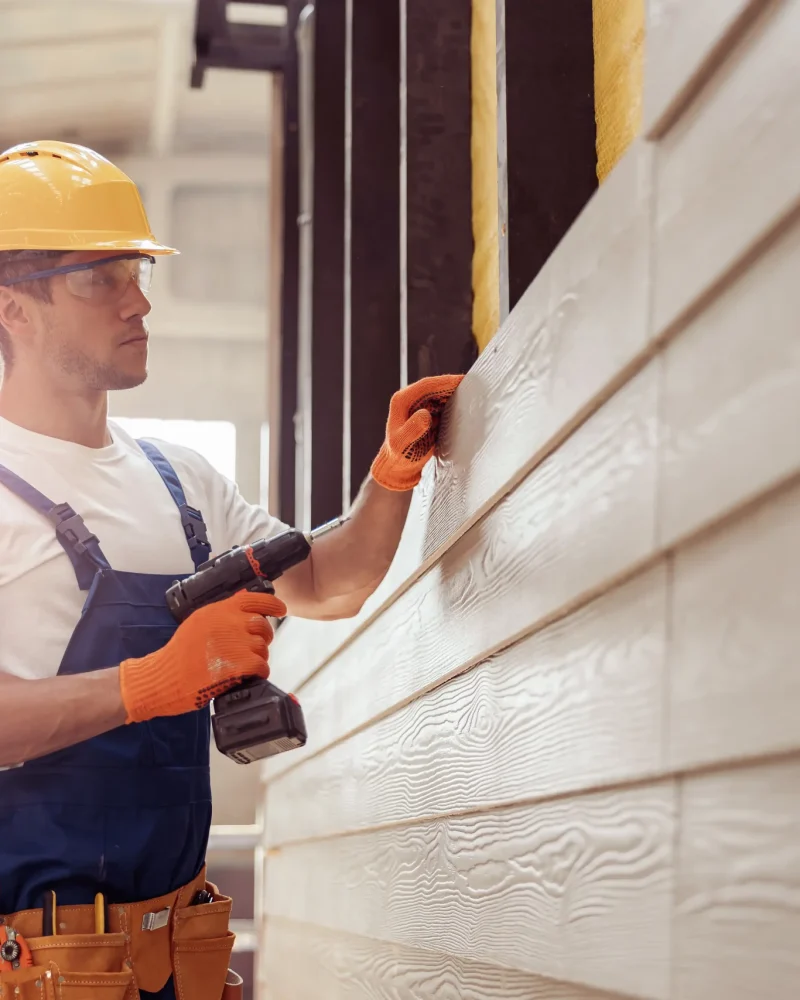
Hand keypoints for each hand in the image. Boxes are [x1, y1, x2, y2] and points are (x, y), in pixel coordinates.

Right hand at [119, 591, 286, 722]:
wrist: (163, 677)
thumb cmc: (179, 653)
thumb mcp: (198, 622)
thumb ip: (222, 613)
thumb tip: (245, 602)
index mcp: (218, 610)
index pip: (253, 599)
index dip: (272, 604)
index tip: (281, 609)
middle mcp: (229, 623)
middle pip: (262, 625)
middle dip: (263, 637)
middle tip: (254, 646)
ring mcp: (234, 644)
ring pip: (263, 647)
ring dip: (259, 657)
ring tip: (246, 664)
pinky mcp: (237, 665)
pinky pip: (261, 666)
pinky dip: (260, 671)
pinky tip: (251, 675)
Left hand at [370, 374, 463, 490]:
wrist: (399, 467)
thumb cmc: (398, 456)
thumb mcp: (402, 444)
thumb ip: (413, 429)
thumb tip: (426, 414)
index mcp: (402, 400)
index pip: (426, 386)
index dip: (445, 382)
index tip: (462, 381)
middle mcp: (411, 399)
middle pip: (435, 387)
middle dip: (454, 386)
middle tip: (474, 386)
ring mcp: (420, 405)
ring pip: (441, 395)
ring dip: (456, 394)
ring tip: (474, 396)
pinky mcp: (429, 413)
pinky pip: (443, 405)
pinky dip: (455, 404)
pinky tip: (467, 408)